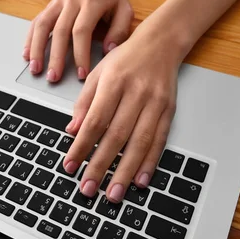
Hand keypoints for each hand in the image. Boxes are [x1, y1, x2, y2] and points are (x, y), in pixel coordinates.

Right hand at [23, 0, 132, 81]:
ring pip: (43, 25)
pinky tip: (27, 55)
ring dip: (37, 49)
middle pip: (60, 31)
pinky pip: (37, 22)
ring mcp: (58, 3)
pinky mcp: (49, 6)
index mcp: (92, 2)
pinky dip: (30, 39)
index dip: (80, 54)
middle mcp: (72, 1)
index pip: (81, 30)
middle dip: (56, 57)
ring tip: (35, 69)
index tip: (81, 74)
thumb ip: (120, 30)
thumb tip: (108, 51)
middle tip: (54, 78)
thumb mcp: (125, 9)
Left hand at [61, 27, 183, 202]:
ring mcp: (155, 103)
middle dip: (101, 165)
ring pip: (139, 142)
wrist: (161, 44)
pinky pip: (159, 141)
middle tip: (89, 189)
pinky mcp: (169, 111)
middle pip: (116, 136)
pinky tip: (140, 180)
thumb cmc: (125, 59)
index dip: (82, 146)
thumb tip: (71, 132)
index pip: (94, 121)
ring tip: (114, 194)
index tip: (70, 166)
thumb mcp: (98, 73)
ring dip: (126, 171)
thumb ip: (84, 103)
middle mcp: (135, 93)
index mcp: (113, 83)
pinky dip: (149, 162)